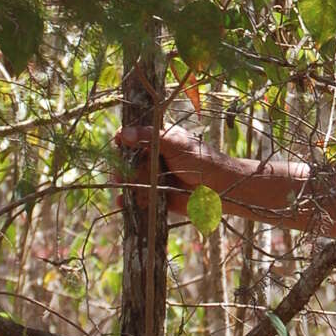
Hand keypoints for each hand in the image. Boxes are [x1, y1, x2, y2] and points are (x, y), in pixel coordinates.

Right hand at [117, 123, 298, 226]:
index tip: (117, 143)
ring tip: (120, 185)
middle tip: (117, 171)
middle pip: (128, 159)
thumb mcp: (174, 142)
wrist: (219, 188)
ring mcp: (154, 177)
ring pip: (131, 179)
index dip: (124, 138)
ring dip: (123, 183)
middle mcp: (154, 157)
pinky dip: (128, 201)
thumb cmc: (200, 159)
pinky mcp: (156, 196)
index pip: (134, 135)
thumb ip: (149, 137)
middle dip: (121, 165)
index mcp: (159, 139)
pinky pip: (138, 198)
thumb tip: (123, 133)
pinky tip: (121, 202)